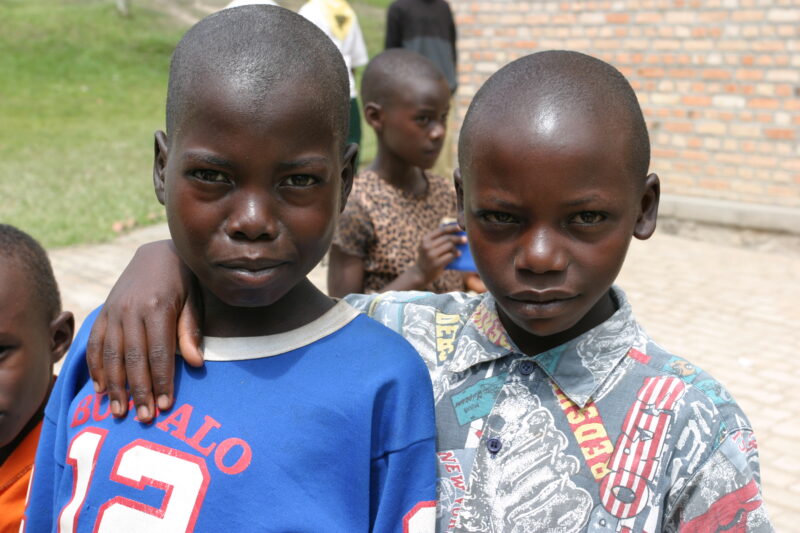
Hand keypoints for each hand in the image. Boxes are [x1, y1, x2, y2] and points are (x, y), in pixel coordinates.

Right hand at [86, 240, 201, 422]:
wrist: (157, 252)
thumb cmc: (184, 279)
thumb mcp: (194, 299)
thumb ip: (191, 330)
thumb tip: (197, 363)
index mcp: (158, 307)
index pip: (159, 353)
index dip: (161, 381)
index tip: (166, 406)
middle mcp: (131, 310)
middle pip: (133, 359)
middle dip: (138, 391)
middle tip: (144, 418)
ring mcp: (113, 311)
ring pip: (110, 355)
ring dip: (114, 386)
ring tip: (119, 411)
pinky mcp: (104, 312)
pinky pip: (94, 343)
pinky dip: (95, 368)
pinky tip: (101, 390)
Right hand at [409, 224, 465, 285]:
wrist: (420, 273)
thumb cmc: (428, 258)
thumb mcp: (428, 246)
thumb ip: (438, 239)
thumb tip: (457, 232)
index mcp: (425, 239)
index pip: (442, 230)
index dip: (453, 228)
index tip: (461, 227)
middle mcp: (427, 246)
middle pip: (447, 238)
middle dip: (458, 238)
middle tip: (465, 240)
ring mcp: (431, 255)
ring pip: (450, 246)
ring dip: (456, 249)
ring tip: (458, 252)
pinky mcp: (436, 264)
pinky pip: (450, 256)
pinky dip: (455, 255)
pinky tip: (457, 256)